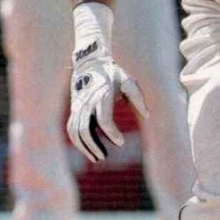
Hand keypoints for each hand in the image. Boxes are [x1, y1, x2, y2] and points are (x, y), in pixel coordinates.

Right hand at [67, 42, 148, 160]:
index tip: (121, 143)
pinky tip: (88, 150)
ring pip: (75, 131)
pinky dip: (77, 141)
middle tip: (105, 157)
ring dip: (84, 147)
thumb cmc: (113, 73)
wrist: (90, 62)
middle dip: (93, 146)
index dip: (112, 133)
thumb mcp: (128, 80)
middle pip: (85, 129)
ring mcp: (78, 106)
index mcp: (102, 95)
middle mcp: (87, 102)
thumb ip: (138, 97)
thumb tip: (148, 115)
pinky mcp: (74, 109)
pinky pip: (71, 128)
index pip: (104, 120)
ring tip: (98, 158)